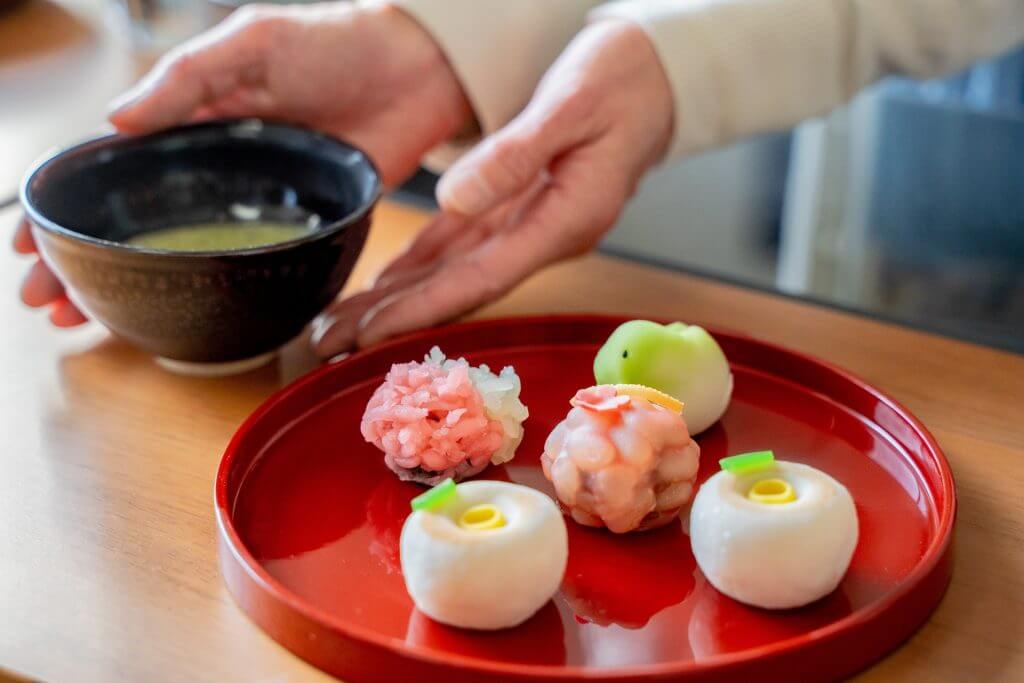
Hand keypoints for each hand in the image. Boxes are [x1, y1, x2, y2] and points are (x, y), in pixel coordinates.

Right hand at [17, 2, 470, 325]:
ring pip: (184, 253)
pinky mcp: (303, 224)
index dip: (69, 209)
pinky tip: (180, 315)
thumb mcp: (252, 43)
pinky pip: (251, 265)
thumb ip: (187, 78)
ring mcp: (258, 202)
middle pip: (137, 224)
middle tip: (46, 303)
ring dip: (134, 287)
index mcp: (194, 121)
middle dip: (83, 262)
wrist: (419, 68)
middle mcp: (219, 169)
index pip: (114, 172)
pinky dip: (213, 292)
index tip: (28, 248)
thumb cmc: (336, 41)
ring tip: (86, 321)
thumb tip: (115, 120)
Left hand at [313, 20, 673, 355]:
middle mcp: (543, 237)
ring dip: (399, 300)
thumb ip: (513, 157)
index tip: (367, 335)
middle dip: (394, 319)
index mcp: (563, 223)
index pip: (480, 280)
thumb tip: (453, 199)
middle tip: (328, 344)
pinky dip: (421, 266)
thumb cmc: (624, 82)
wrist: (660, 77)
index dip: (422, 311)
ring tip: (342, 326)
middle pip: (458, 290)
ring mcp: (530, 227)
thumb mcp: (572, 106)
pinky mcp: (518, 207)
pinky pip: (462, 245)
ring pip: (454, 273)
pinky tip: (385, 285)